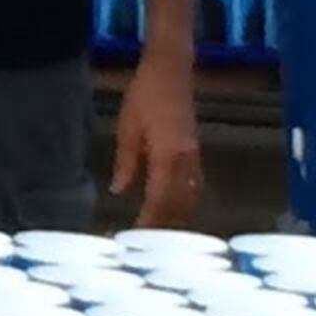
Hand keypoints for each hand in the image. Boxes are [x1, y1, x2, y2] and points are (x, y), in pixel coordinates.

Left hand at [112, 60, 203, 226]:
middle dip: (164, 226)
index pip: (160, 200)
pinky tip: (172, 211)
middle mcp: (187, 161)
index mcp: (168, 156)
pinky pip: (194, 187)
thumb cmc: (145, 95)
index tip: (135, 237)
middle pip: (180, 205)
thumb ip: (126, 162)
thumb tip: (119, 191)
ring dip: (176, 218)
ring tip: (158, 234)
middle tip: (144, 244)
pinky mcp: (196, 153)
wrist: (171, 71)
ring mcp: (195, 157)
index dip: (149, 222)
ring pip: (191, 198)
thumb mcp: (127, 127)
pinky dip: (184, 203)